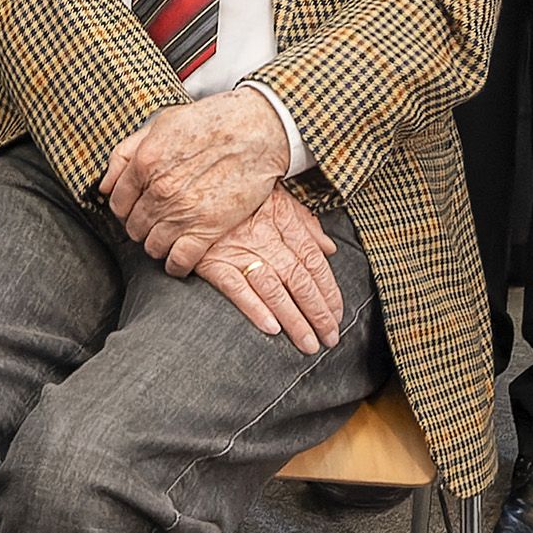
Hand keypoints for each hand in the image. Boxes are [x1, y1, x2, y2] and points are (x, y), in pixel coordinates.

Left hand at [100, 89, 291, 268]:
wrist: (258, 130)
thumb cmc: (212, 122)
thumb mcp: (162, 123)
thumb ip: (126, 153)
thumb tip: (104, 184)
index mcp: (144, 163)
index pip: (117, 202)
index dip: (125, 207)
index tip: (136, 207)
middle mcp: (159, 191)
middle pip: (134, 227)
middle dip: (141, 225)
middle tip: (156, 219)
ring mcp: (183, 213)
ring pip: (152, 247)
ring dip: (157, 244)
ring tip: (170, 234)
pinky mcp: (207, 229)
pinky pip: (179, 261)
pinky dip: (176, 264)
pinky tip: (180, 256)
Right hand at [193, 185, 343, 354]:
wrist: (195, 189)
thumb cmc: (239, 197)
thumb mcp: (277, 198)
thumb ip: (305, 224)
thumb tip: (328, 248)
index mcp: (283, 220)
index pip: (313, 261)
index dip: (329, 290)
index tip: (337, 314)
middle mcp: (265, 237)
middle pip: (298, 279)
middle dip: (318, 312)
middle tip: (330, 337)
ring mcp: (238, 250)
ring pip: (274, 289)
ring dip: (294, 319)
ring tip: (308, 343)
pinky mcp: (213, 261)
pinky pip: (236, 288)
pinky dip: (254, 308)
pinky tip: (272, 329)